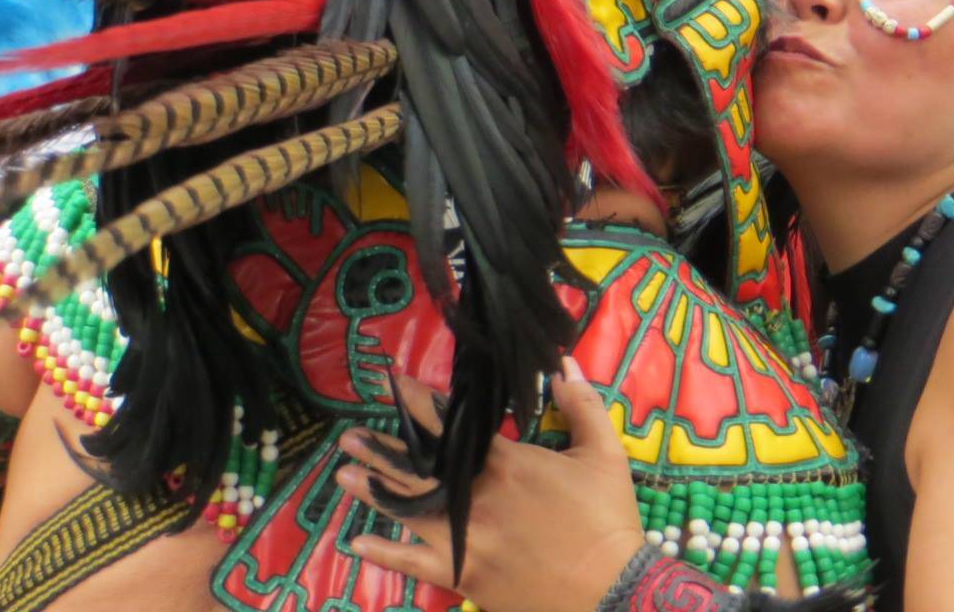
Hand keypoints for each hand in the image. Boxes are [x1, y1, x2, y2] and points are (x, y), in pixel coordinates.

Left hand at [341, 358, 645, 611]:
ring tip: (344, 473)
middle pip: (420, 468)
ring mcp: (465, 540)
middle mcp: (476, 498)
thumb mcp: (605, 455)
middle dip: (384, 449)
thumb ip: (582, 404)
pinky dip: (385, 555)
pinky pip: (415, 566)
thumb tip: (562, 363)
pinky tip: (357, 544)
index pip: (454, 426)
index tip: (396, 384)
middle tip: (350, 435)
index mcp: (508, 464)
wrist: (610, 591)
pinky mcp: (464, 576)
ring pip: (409, 511)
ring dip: (374, 492)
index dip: (422, 403)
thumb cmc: (607, 520)